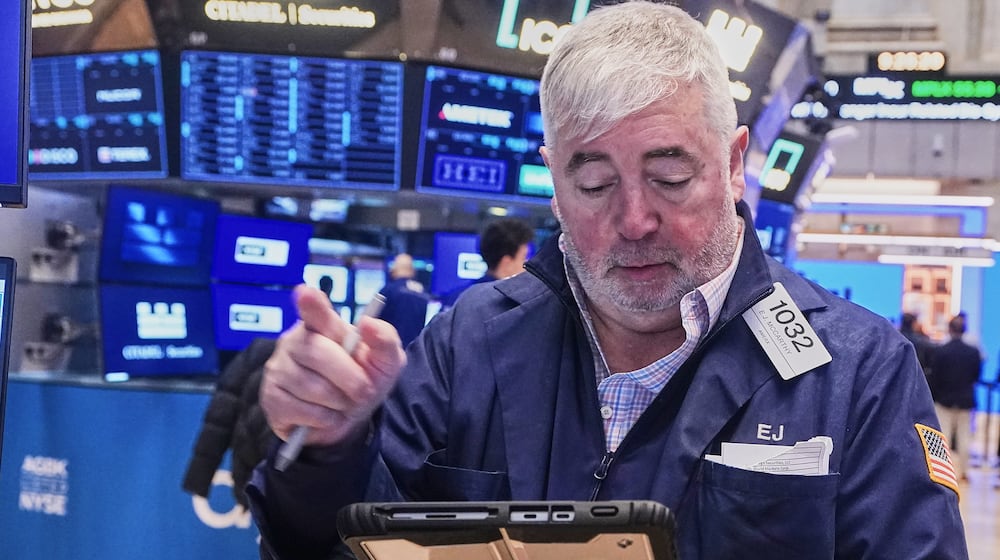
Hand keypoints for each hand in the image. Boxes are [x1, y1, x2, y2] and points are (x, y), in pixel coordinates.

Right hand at [260, 284, 405, 446]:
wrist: (348, 416)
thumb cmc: (364, 378)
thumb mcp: (385, 361)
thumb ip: (385, 340)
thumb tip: (368, 323)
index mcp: (323, 325)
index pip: (315, 311)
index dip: (310, 303)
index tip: (305, 293)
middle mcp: (295, 341)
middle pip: (319, 354)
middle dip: (351, 379)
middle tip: (364, 391)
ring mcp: (279, 369)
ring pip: (312, 387)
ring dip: (339, 403)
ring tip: (342, 402)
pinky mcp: (271, 398)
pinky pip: (302, 411)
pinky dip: (325, 419)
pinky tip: (326, 415)